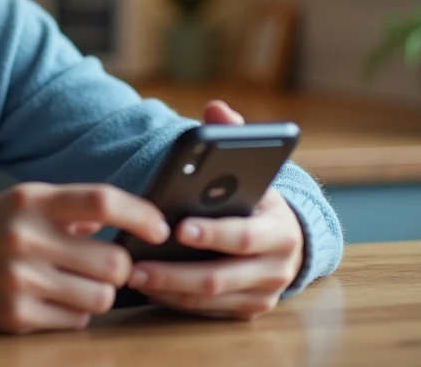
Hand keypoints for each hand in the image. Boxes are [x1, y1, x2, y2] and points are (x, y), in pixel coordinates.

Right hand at [0, 182, 169, 333]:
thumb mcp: (22, 203)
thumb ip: (71, 210)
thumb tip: (129, 220)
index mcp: (31, 201)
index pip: (102, 201)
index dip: (141, 214)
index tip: (161, 227)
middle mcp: (27, 238)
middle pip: (113, 261)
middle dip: (119, 266)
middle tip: (106, 264)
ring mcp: (20, 281)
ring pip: (100, 298)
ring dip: (99, 293)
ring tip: (76, 284)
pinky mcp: (15, 318)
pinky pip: (74, 322)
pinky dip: (73, 314)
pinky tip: (52, 301)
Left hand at [126, 98, 304, 319]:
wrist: (287, 238)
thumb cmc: (257, 199)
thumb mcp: (255, 169)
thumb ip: (235, 137)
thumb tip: (215, 108)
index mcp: (281, 229)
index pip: (245, 235)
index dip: (214, 234)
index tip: (180, 227)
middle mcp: (278, 266)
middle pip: (222, 276)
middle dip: (176, 271)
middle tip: (138, 264)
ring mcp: (263, 293)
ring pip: (210, 298)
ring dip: (169, 289)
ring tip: (133, 275)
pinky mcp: (248, 310)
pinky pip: (207, 311)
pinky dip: (176, 300)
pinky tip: (148, 287)